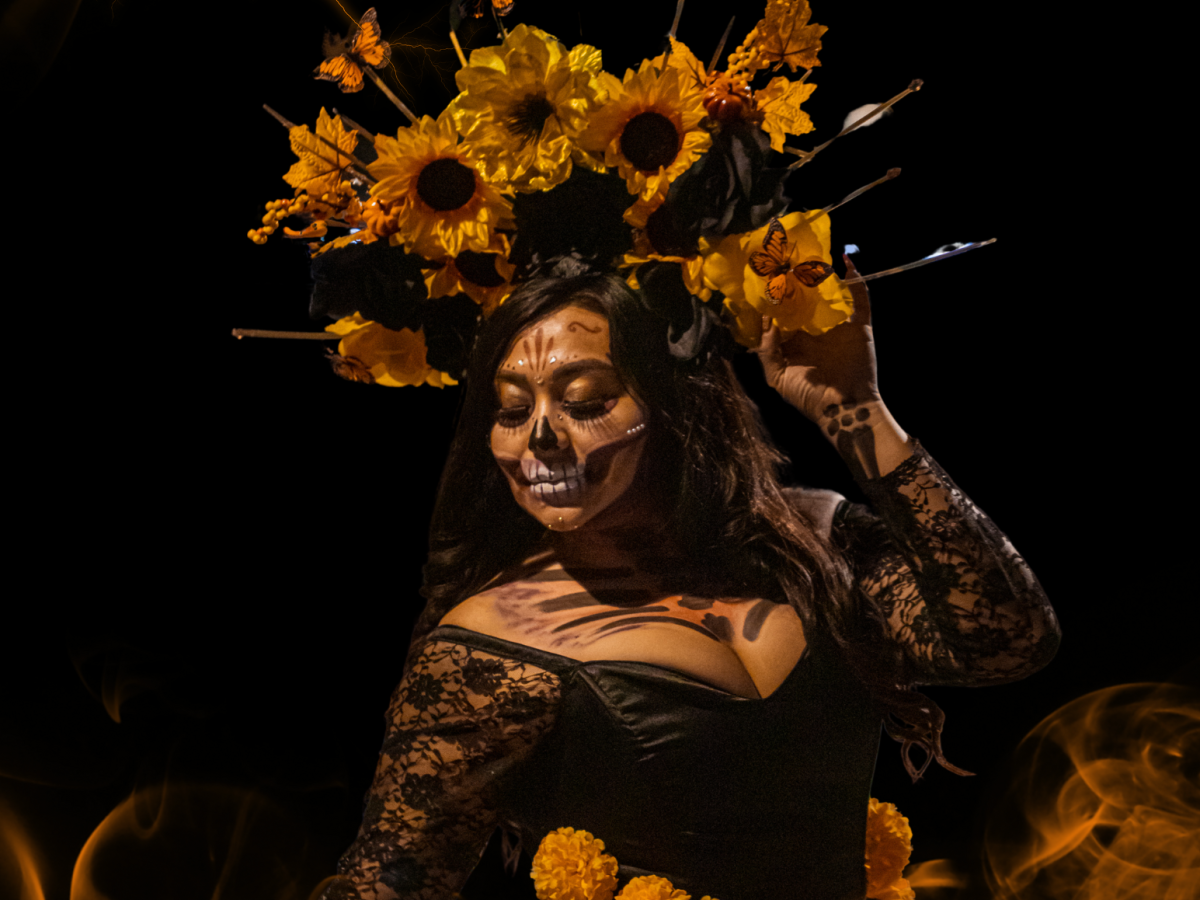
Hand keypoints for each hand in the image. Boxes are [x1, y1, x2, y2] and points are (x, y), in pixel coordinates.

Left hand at [754, 256, 880, 423]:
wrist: (844, 407)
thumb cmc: (809, 396)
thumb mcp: (777, 377)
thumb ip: (768, 350)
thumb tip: (768, 321)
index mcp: (795, 341)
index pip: (782, 315)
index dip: (772, 302)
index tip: (762, 285)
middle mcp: (814, 330)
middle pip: (804, 300)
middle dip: (794, 283)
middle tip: (783, 264)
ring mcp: (837, 325)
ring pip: (828, 295)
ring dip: (821, 278)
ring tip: (809, 259)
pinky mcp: (858, 324)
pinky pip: (859, 298)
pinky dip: (856, 280)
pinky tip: (845, 263)